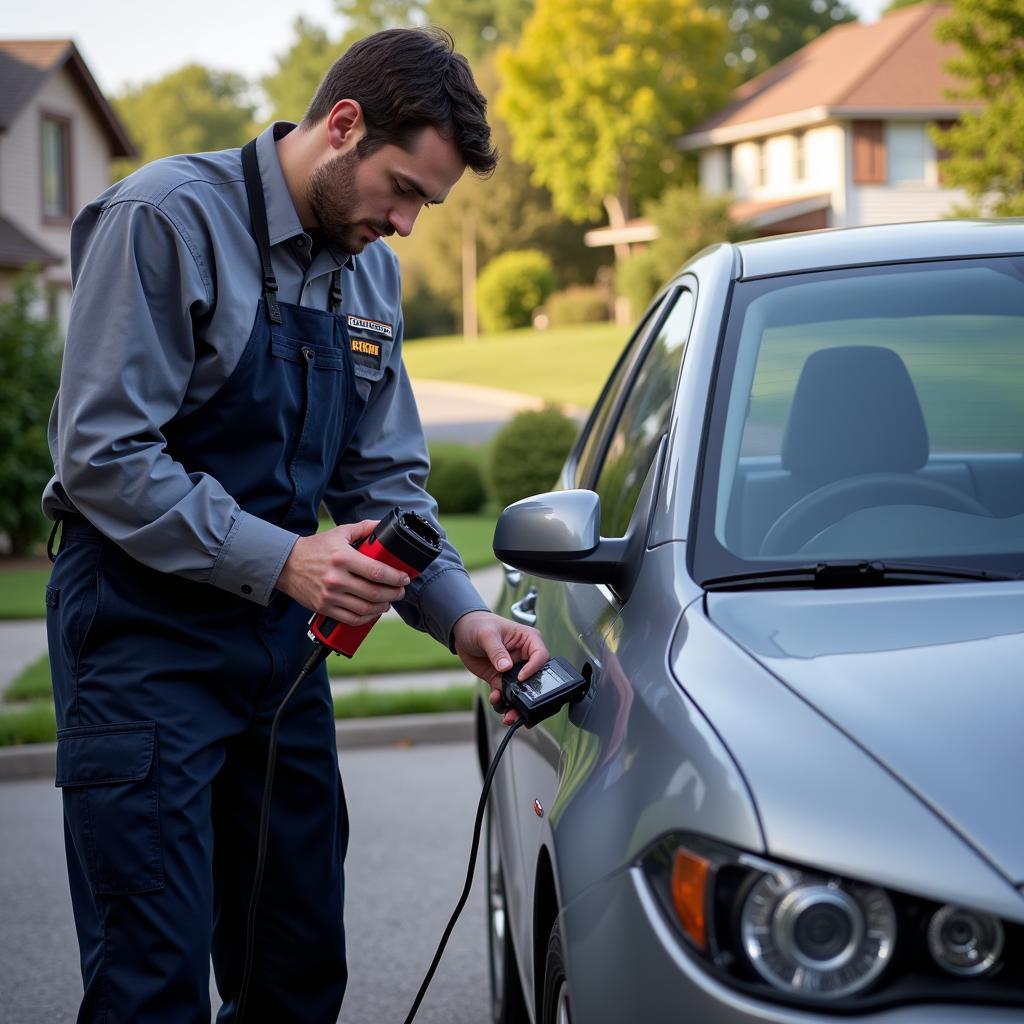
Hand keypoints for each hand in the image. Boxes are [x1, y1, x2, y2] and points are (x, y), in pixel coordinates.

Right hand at [276, 520, 408, 622]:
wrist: (286, 564)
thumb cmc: (315, 548)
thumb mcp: (339, 533)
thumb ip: (363, 528)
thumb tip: (383, 525)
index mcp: (342, 558)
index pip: (376, 571)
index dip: (395, 577)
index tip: (404, 578)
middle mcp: (336, 578)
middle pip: (374, 592)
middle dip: (394, 594)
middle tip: (401, 591)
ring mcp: (329, 596)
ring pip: (364, 608)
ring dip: (382, 607)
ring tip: (389, 601)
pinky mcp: (323, 608)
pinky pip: (351, 618)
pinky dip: (366, 618)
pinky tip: (373, 612)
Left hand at [452, 610, 549, 724]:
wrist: (461, 632)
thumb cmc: (479, 624)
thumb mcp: (487, 634)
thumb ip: (497, 651)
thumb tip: (506, 667)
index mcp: (528, 640)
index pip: (540, 656)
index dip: (534, 669)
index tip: (521, 678)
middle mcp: (525, 657)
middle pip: (534, 679)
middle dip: (529, 695)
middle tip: (521, 707)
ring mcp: (513, 670)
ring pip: (521, 691)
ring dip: (516, 705)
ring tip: (509, 715)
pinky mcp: (501, 679)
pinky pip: (505, 694)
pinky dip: (501, 701)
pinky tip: (495, 699)